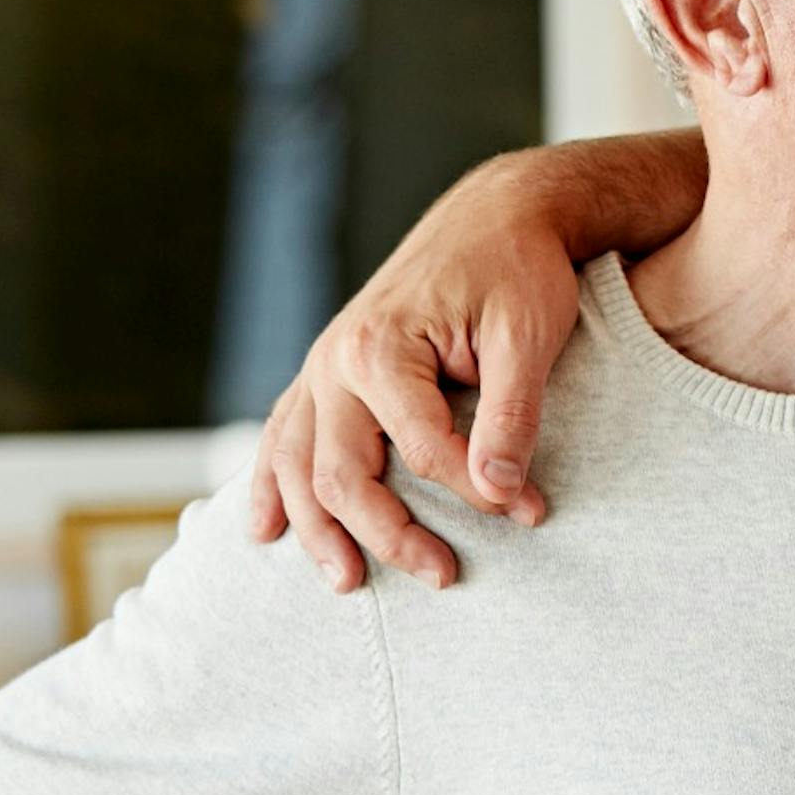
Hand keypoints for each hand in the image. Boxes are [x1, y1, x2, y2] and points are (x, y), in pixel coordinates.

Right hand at [248, 156, 582, 592]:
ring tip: (346, 582)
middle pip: (344, 473)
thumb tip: (503, 494)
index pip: (422, 451)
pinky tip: (264, 529)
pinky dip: (271, 484)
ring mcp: (322, 366)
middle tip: (441, 577)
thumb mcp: (529, 337)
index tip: (531, 512)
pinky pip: (284, 434)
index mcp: (382, 349)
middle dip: (388, 534)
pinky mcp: (328, 370)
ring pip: (299, 464)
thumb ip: (511, 417)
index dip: (476, 492)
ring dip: (316, 528)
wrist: (499, 212)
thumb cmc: (520, 269)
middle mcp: (335, 360)